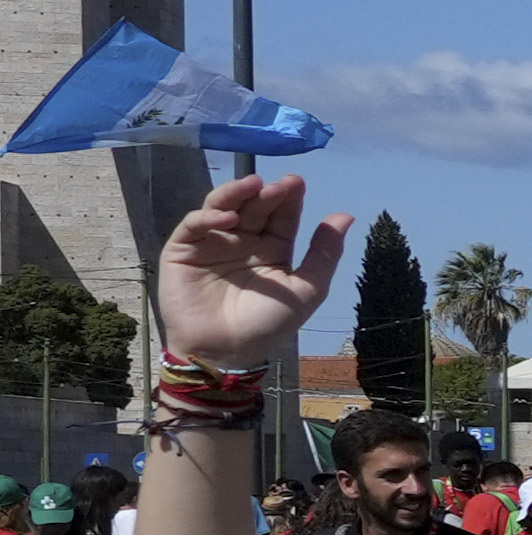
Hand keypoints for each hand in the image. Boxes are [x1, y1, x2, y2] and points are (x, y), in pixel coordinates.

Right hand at [153, 173, 343, 374]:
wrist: (225, 351)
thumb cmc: (268, 323)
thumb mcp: (306, 289)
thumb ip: (324, 253)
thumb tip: (346, 215)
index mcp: (272, 249)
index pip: (281, 216)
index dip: (289, 199)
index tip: (297, 182)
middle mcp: (243, 242)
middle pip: (254, 208)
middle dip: (266, 193)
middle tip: (280, 185)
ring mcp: (212, 243)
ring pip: (222, 208)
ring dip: (236, 194)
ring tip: (253, 185)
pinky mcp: (183, 250)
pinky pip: (194, 226)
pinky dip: (208, 217)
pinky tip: (227, 218)